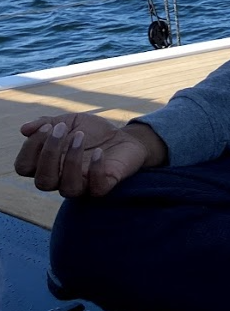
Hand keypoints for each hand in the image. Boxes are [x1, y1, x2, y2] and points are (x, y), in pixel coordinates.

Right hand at [14, 113, 157, 197]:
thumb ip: (48, 123)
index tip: (48, 126)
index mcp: (48, 164)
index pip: (24, 167)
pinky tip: (99, 152)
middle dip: (49, 152)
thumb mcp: (70, 121)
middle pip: (42, 181)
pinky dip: (95, 170)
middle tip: (62, 129)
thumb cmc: (93, 132)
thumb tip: (25, 129)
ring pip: (67, 188)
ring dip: (71, 161)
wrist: (125, 137)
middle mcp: (61, 179)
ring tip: (80, 136)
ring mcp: (82, 185)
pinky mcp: (104, 186)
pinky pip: (96, 188)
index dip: (31, 148)